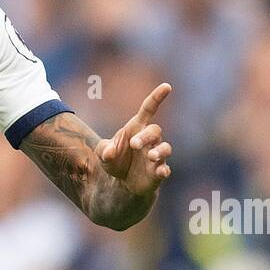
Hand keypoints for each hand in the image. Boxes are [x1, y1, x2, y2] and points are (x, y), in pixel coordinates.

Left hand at [97, 82, 172, 198]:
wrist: (121, 182)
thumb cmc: (114, 160)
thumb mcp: (103, 154)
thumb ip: (103, 150)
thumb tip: (110, 153)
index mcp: (137, 128)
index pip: (149, 109)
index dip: (157, 97)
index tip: (166, 86)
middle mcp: (149, 140)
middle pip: (155, 130)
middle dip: (146, 136)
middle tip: (134, 145)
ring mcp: (155, 155)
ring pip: (166, 148)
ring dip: (159, 151)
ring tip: (151, 156)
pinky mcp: (157, 172)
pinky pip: (165, 169)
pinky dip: (164, 170)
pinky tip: (162, 172)